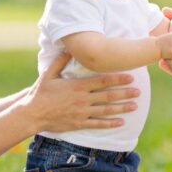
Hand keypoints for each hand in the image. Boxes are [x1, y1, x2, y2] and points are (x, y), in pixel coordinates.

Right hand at [22, 52, 138, 132]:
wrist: (32, 114)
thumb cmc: (40, 93)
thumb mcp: (49, 74)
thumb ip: (60, 61)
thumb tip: (69, 47)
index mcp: (78, 86)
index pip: (102, 81)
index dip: (118, 79)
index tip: (130, 77)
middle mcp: (83, 99)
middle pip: (108, 95)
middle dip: (125, 93)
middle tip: (139, 92)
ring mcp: (82, 112)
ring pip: (106, 110)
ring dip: (122, 108)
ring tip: (135, 106)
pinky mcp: (79, 123)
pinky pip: (98, 124)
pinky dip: (110, 123)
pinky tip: (121, 122)